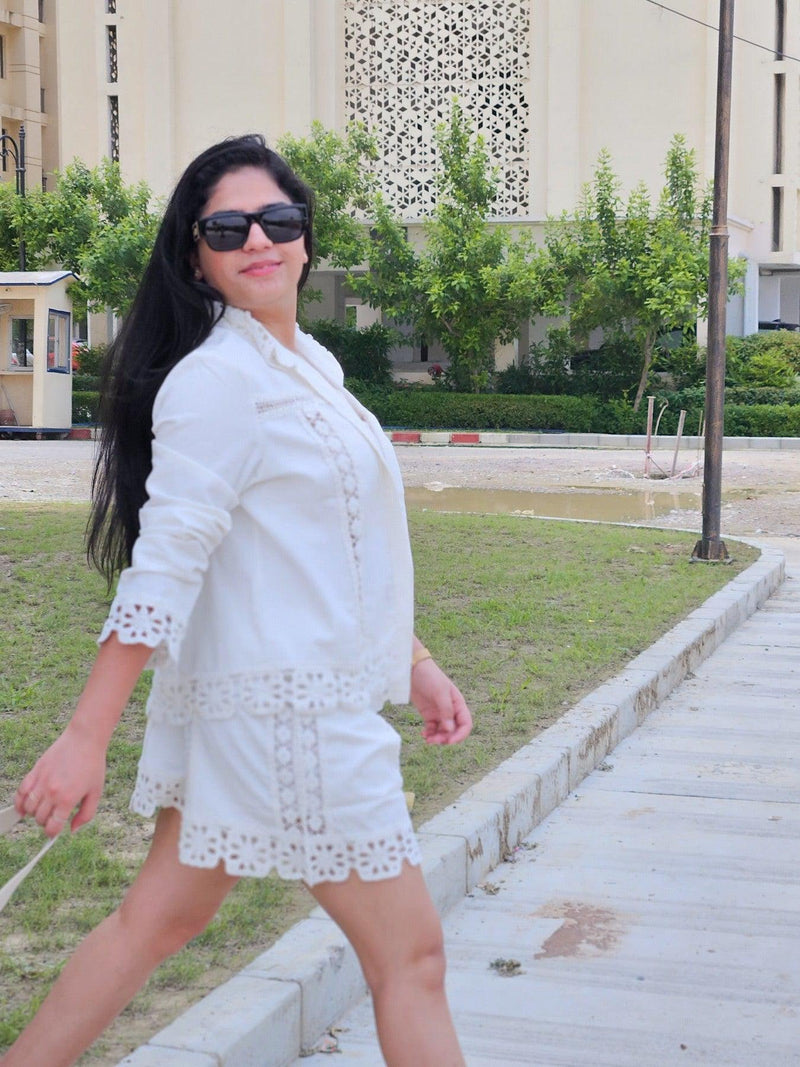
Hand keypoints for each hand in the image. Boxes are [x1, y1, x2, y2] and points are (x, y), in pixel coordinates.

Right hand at [15, 722, 106, 836]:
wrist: (85, 740)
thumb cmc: (93, 765)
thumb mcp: (96, 792)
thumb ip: (86, 815)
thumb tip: (72, 830)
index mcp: (67, 800)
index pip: (52, 827)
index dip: (52, 833)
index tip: (54, 832)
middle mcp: (52, 792)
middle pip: (39, 819)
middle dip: (45, 822)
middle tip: (52, 817)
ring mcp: (41, 781)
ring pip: (28, 808)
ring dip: (33, 813)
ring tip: (42, 810)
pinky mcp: (35, 771)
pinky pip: (20, 792)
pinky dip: (19, 802)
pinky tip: (24, 806)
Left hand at [410, 657, 471, 745]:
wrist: (412, 669)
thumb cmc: (429, 676)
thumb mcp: (440, 692)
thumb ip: (446, 711)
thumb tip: (450, 729)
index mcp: (458, 703)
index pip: (466, 724)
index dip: (460, 735)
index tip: (450, 742)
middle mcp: (451, 710)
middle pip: (454, 731)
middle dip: (446, 738)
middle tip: (435, 741)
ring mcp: (439, 712)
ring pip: (443, 732)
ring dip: (437, 738)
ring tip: (428, 739)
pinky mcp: (428, 714)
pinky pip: (432, 729)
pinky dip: (429, 734)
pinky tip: (423, 734)